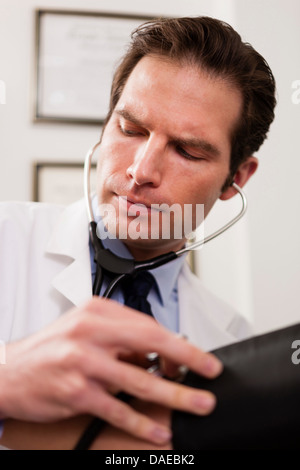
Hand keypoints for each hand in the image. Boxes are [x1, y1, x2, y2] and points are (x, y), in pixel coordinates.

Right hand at [0, 297, 221, 444]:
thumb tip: (156, 354)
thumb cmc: (50, 349)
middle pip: (149, 343)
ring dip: (173, 394)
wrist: (11, 371)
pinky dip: (141, 422)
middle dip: (186, 359)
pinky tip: (157, 430)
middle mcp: (90, 332)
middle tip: (209, 372)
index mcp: (96, 311)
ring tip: (196, 403)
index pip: (147, 324)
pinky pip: (117, 409)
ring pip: (138, 379)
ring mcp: (83, 362)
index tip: (197, 356)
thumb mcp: (84, 327)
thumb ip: (119, 335)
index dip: (177, 342)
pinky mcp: (76, 392)